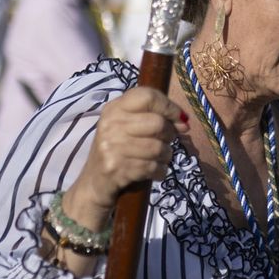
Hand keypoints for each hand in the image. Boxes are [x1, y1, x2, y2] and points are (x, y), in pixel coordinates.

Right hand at [66, 88, 188, 217]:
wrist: (94, 183)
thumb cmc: (118, 150)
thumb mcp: (128, 126)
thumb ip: (155, 117)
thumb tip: (184, 122)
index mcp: (115, 108)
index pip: (147, 96)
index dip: (170, 107)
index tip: (180, 119)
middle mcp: (110, 124)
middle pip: (158, 123)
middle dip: (170, 135)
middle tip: (165, 142)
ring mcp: (111, 146)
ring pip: (158, 148)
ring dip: (166, 156)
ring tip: (158, 158)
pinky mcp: (116, 168)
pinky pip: (153, 167)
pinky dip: (159, 171)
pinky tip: (153, 171)